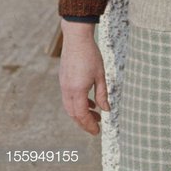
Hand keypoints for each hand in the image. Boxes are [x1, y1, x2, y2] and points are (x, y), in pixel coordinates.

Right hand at [59, 20, 109, 134]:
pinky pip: (68, 98)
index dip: (89, 125)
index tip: (97, 131)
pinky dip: (78, 104)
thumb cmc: (91, 55)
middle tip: (96, 126)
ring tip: (95, 115)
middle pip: (74, 114)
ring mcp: (63, 86)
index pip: (82, 115)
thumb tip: (106, 110)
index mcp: (77, 91)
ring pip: (70, 107)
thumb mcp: (100, 75)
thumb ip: (102, 94)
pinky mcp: (63, 80)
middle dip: (85, 123)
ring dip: (81, 114)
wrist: (76, 38)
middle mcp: (68, 91)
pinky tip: (89, 102)